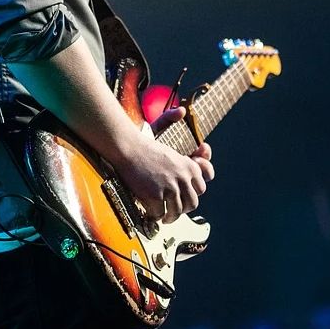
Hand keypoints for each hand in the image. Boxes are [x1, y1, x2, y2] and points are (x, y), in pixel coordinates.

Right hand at [116, 107, 214, 222]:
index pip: (202, 187)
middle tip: (175, 210)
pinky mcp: (156, 196)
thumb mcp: (162, 128)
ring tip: (165, 218)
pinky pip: (160, 213)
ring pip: (178, 211)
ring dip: (171, 217)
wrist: (126, 148)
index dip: (194, 193)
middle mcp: (184, 177)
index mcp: (189, 165)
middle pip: (193, 202)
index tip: (186, 197)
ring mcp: (171, 187)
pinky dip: (156, 216)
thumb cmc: (141, 140)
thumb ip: (172, 121)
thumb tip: (182, 110)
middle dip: (184, 208)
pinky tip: (152, 215)